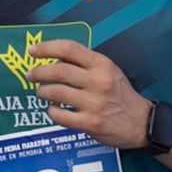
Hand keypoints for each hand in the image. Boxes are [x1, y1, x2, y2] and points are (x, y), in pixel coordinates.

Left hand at [25, 40, 150, 149]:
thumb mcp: (109, 70)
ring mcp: (94, 103)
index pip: (69, 48)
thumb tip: (54, 57)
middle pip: (58, 70)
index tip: (33, 51)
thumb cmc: (120, 94)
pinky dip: (51, 112)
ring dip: (42, 92)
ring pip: (55, 92)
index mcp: (102, 64)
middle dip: (38, 71)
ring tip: (41, 93)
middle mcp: (99, 81)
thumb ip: (85, 63)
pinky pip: (60, 116)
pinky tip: (54, 110)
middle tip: (30, 75)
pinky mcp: (90, 123)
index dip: (46, 47)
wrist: (140, 122)